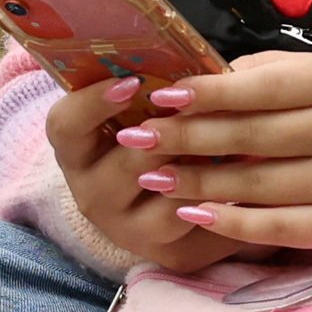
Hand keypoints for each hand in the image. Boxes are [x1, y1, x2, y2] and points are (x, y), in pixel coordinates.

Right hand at [46, 71, 237, 269]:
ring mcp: (127, 229)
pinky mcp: (168, 254)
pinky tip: (247, 168)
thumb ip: (150, 89)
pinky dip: (224, 190)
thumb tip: (182, 58)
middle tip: (200, 109)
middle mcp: (91, 193)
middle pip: (124, 163)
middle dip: (168, 135)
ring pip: (165, 193)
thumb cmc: (159, 138)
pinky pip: (198, 219)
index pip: (64, 125)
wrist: (176, 204)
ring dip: (201, 160)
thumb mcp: (142, 111)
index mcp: (77, 150)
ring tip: (234, 133)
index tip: (132, 82)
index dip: (93, 103)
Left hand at [117, 53, 311, 254]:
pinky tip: (194, 215)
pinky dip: (233, 222)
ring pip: (257, 183)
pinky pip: (280, 227)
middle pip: (251, 136)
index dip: (206, 92)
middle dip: (185, 137)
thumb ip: (281, 74)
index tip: (158, 94)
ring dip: (196, 181)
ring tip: (149, 177)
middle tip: (134, 137)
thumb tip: (211, 76)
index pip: (263, 86)